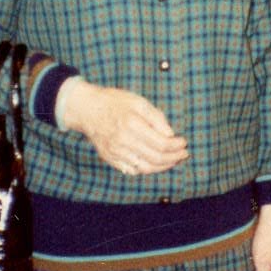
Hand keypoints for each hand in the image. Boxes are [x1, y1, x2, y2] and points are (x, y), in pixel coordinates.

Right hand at [56, 79, 187, 176]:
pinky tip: (155, 164)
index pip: (161, 143)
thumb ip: (156, 117)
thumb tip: (170, 135)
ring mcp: (115, 152)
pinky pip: (132, 170)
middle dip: (174, 158)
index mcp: (132, 125)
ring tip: (173, 161)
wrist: (86, 109)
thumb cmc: (114, 102)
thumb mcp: (138, 101)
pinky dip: (146, 169)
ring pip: (145, 168)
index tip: (184, 142)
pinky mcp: (110, 158)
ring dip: (163, 167)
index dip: (176, 146)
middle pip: (155, 158)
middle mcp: (123, 141)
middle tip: (183, 154)